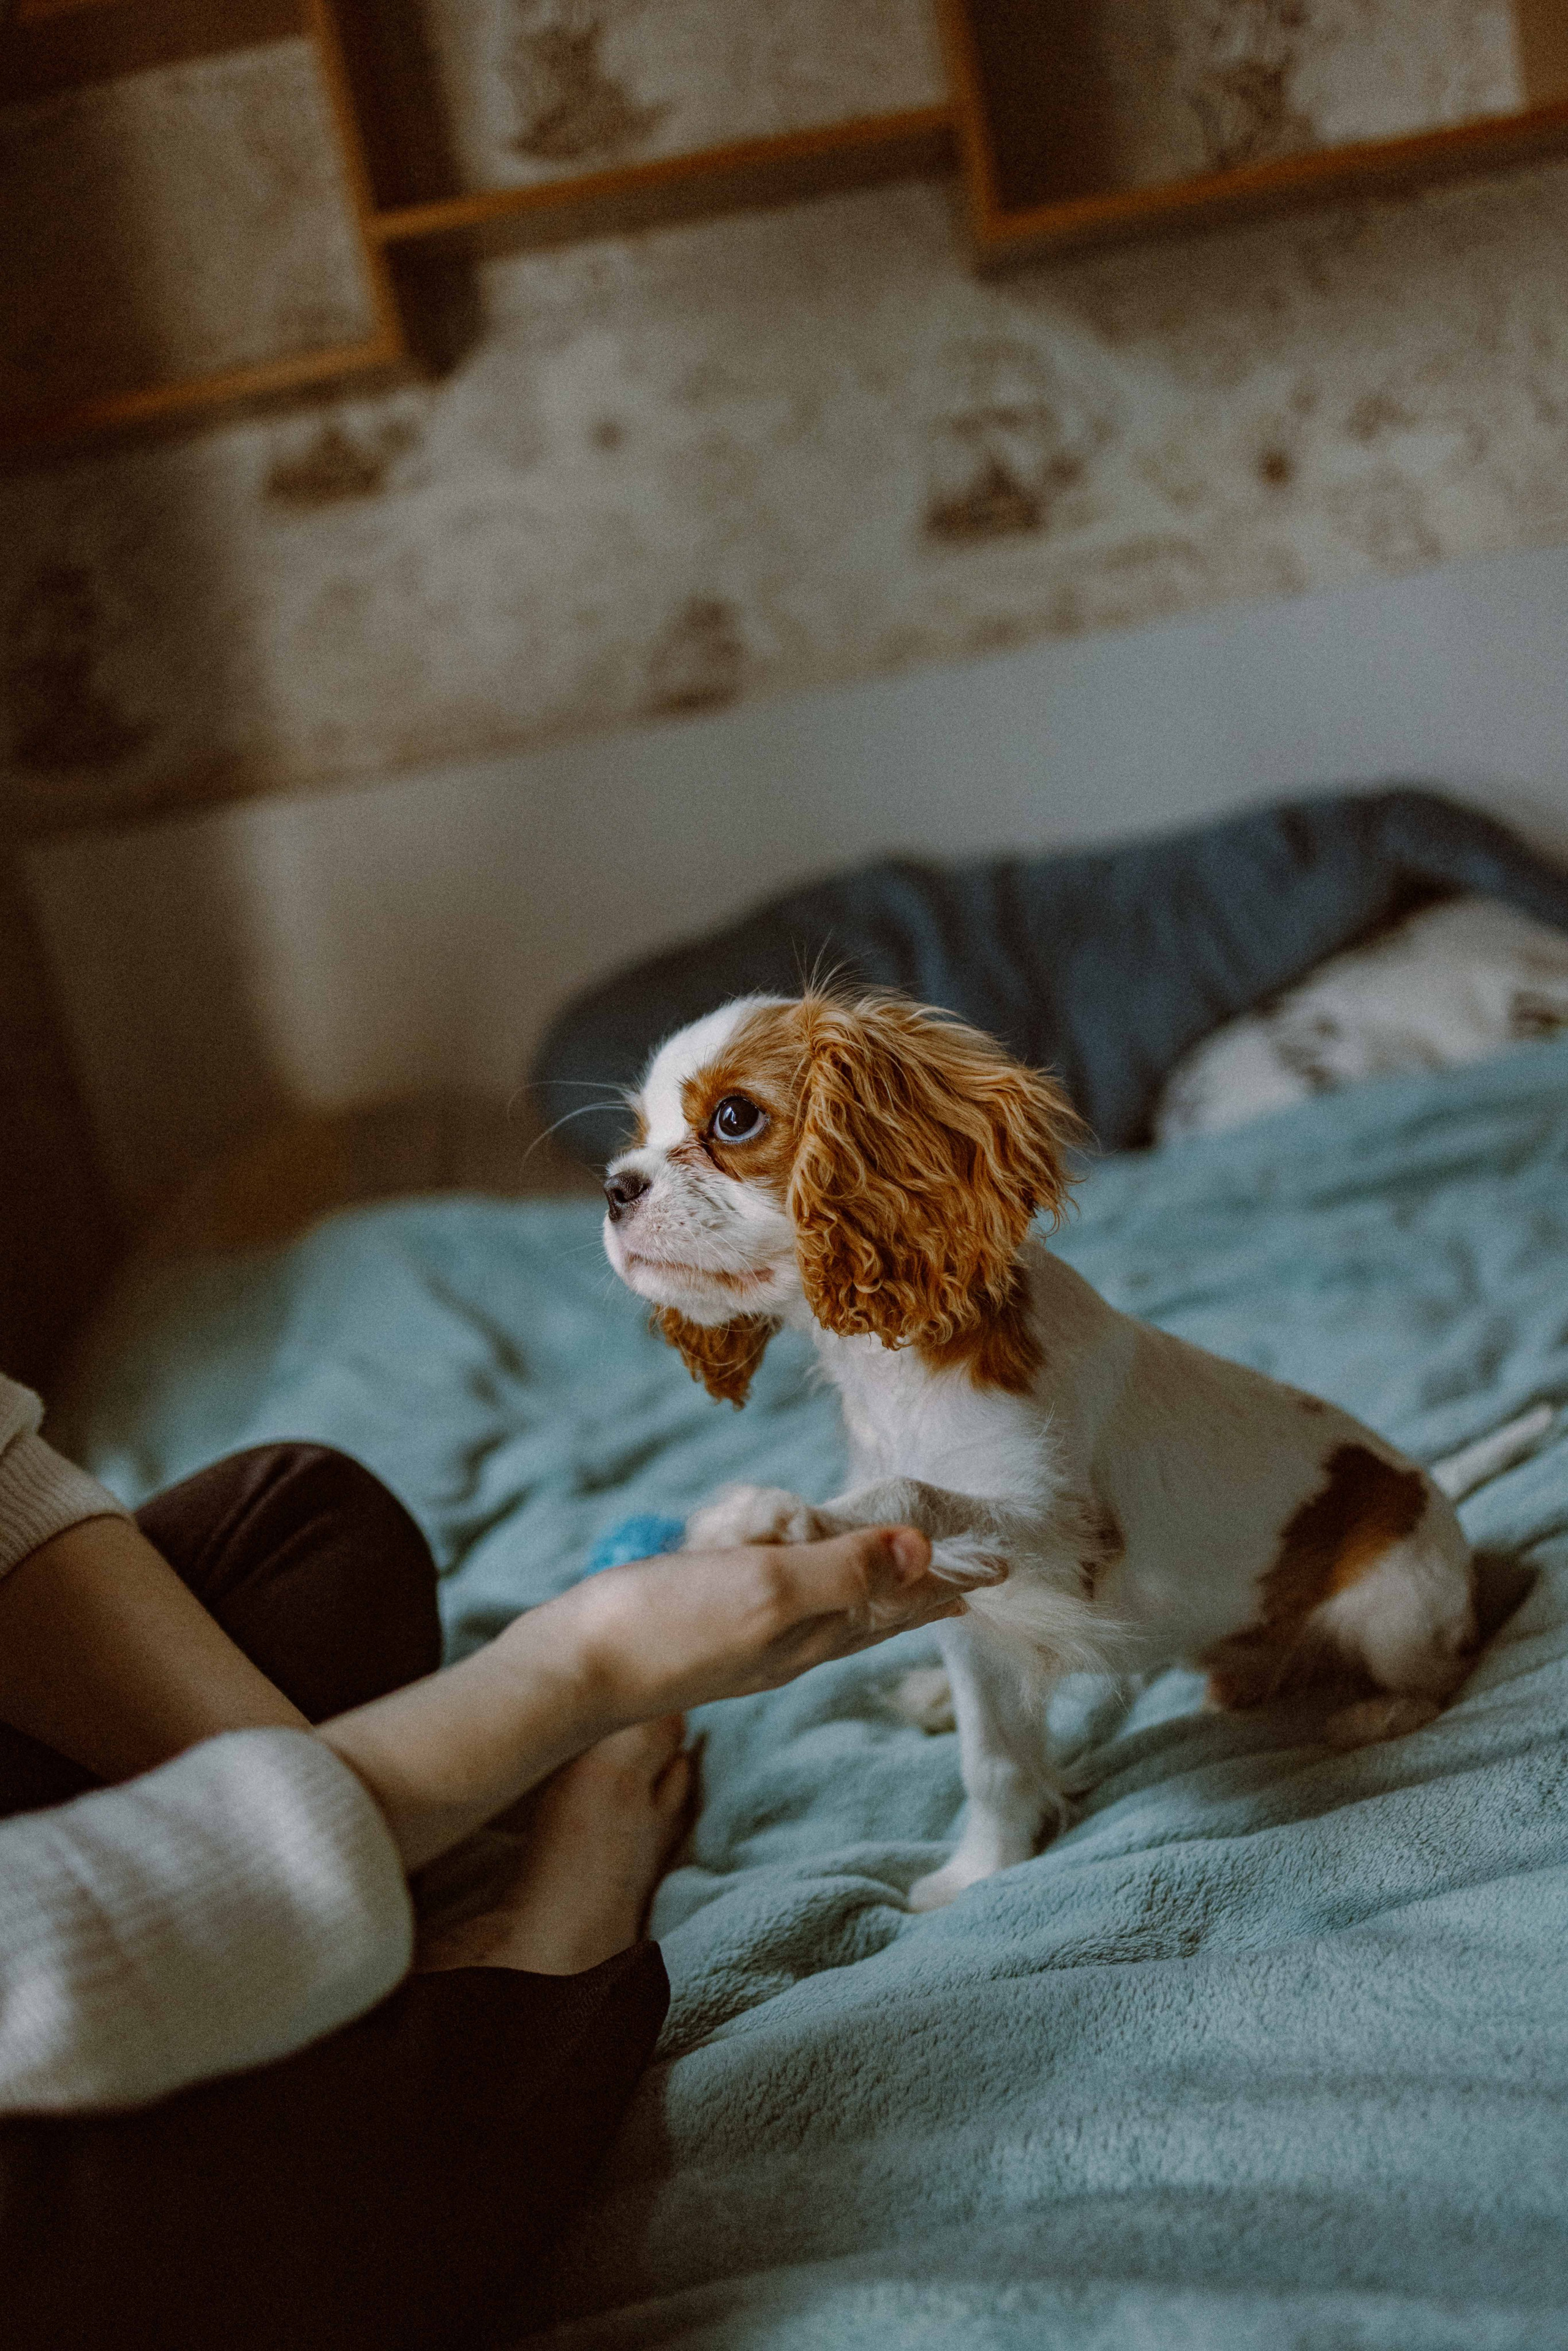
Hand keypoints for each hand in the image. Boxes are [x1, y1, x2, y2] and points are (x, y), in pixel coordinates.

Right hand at [566, 1524, 962, 1718]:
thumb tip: (922, 1550)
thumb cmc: (667, 1627)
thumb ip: (842, 1568)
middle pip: (876, 1612)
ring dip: (873, 1587)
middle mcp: (791, 1642)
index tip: (997, 1568)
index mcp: (815, 1632)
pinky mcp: (711, 1626)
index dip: (949, 1582)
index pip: (902, 1604)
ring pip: (833, 1610)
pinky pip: (786, 1601)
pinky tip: (801, 1574)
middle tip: (966, 1574)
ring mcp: (750, 1638)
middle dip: (922, 1590)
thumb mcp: (766, 1587)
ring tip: (902, 1571)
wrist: (575, 1670)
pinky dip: (814, 1580)